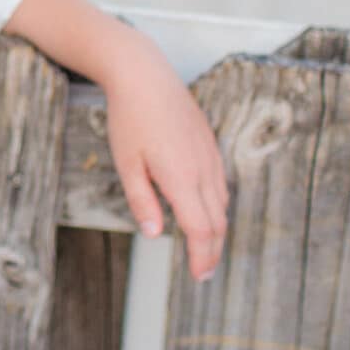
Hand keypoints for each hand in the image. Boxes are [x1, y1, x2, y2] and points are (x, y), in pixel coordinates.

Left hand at [100, 33, 229, 281]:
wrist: (145, 74)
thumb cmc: (130, 118)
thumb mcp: (127, 163)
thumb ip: (142, 201)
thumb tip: (154, 234)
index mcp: (181, 178)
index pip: (201, 229)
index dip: (202, 256)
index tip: (199, 276)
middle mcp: (203, 169)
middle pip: (217, 221)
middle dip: (213, 250)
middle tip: (203, 272)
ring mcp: (210, 155)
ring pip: (222, 203)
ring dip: (216, 230)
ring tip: (205, 248)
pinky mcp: (210, 144)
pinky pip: (220, 184)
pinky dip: (216, 206)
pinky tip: (205, 212)